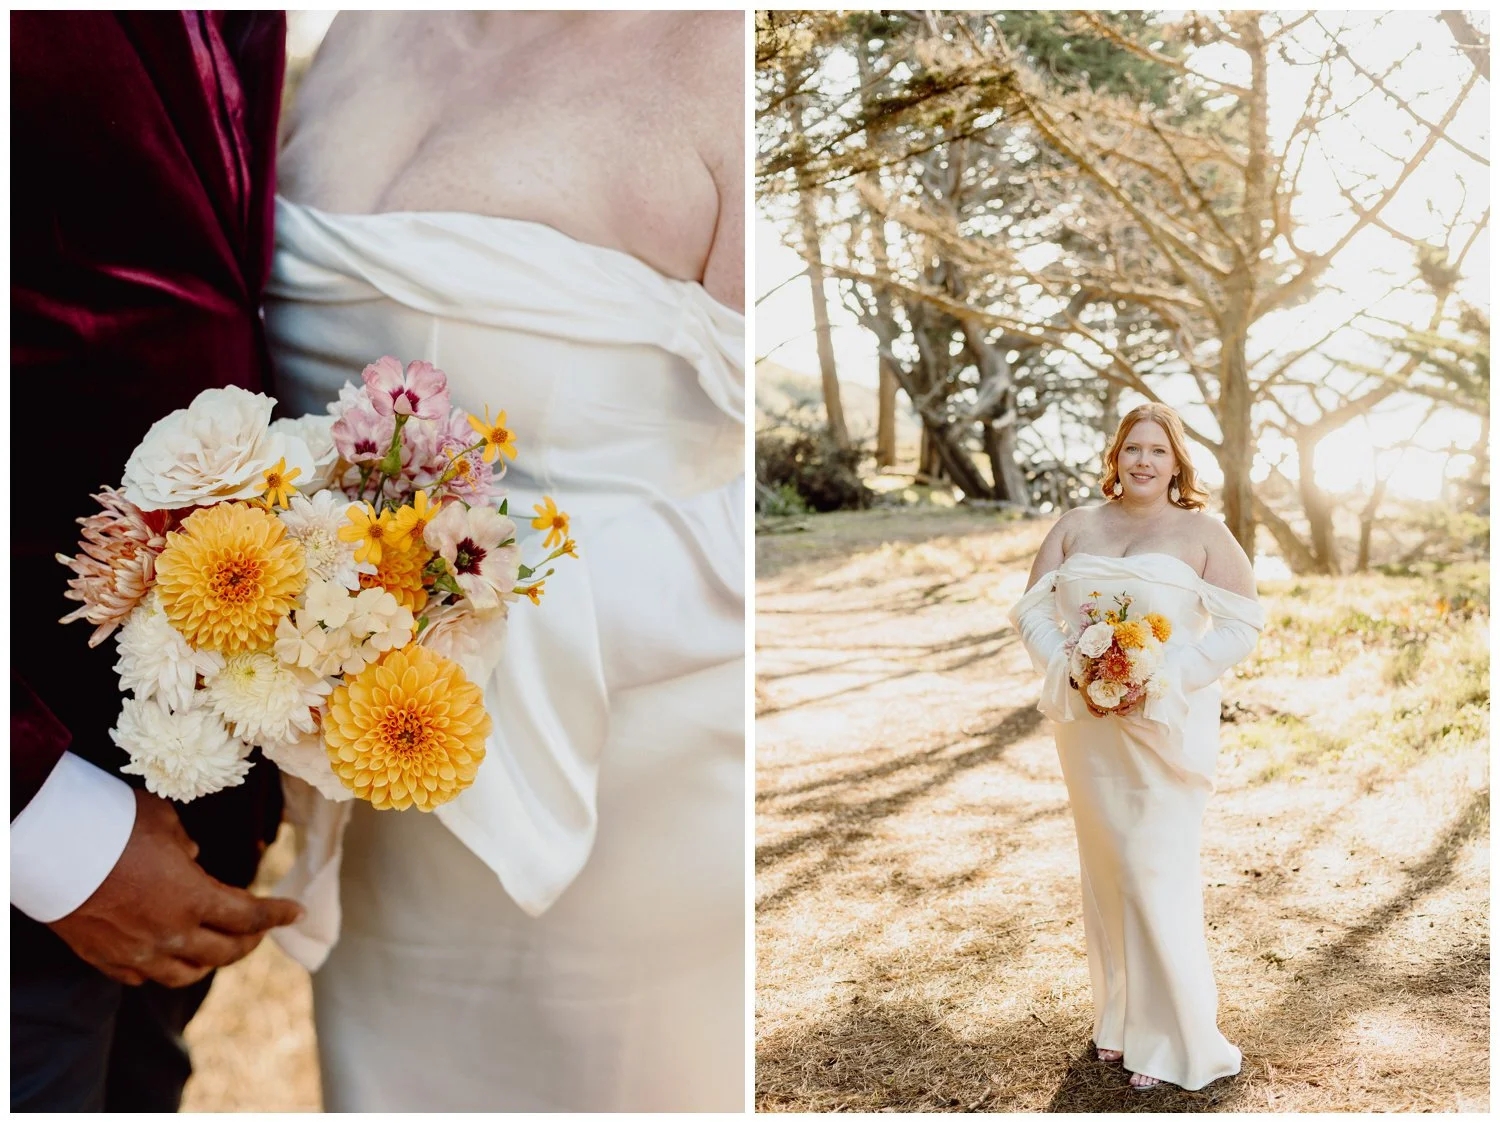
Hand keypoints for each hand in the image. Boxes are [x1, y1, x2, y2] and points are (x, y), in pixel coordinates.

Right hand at [47, 788, 303, 987]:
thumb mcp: (164, 823)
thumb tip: (190, 859)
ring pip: (186, 974)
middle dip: (249, 941)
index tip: (297, 913)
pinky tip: (168, 957)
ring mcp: (136, 953)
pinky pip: (143, 977)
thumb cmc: (112, 826)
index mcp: (194, 899)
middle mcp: (170, 934)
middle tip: (259, 931)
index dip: (278, 915)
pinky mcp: (104, 959)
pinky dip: (163, 968)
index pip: (250, 916)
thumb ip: (184, 846)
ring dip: (210, 963)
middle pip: (224, 952)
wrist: (50, 849)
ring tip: (219, 949)